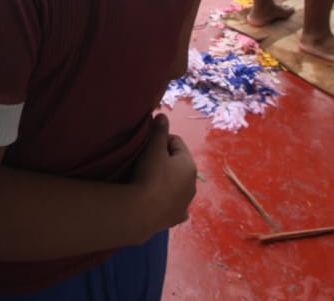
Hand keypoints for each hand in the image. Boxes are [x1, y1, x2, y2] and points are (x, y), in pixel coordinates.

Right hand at [129, 114, 195, 233]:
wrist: (141, 211)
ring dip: (166, 181)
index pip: (176, 142)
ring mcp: (185, 203)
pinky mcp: (176, 217)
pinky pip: (174, 205)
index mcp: (189, 165)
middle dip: (164, 161)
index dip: (160, 140)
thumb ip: (159, 131)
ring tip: (147, 181)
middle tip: (145, 163)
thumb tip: (163, 116)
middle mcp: (192, 184)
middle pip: (177, 165)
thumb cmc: (149, 175)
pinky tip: (158, 201)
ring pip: (177, 185)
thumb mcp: (153, 148)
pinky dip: (168, 202)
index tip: (147, 146)